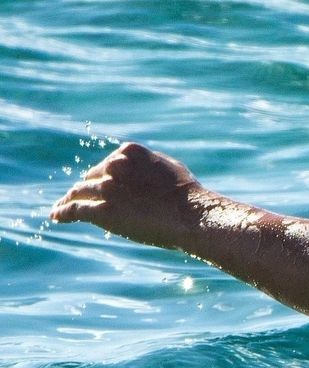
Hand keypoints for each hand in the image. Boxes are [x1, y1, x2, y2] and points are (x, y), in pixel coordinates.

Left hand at [50, 142, 213, 249]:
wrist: (192, 215)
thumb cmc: (188, 194)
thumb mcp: (168, 166)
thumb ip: (146, 164)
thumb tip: (137, 169)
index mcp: (128, 152)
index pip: (106, 164)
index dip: (101, 176)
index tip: (97, 185)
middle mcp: (113, 167)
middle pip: (90, 179)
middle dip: (86, 189)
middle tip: (78, 198)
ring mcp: (106, 189)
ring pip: (78, 193)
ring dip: (68, 200)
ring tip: (62, 208)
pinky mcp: (101, 210)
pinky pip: (74, 210)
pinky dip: (62, 212)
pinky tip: (56, 216)